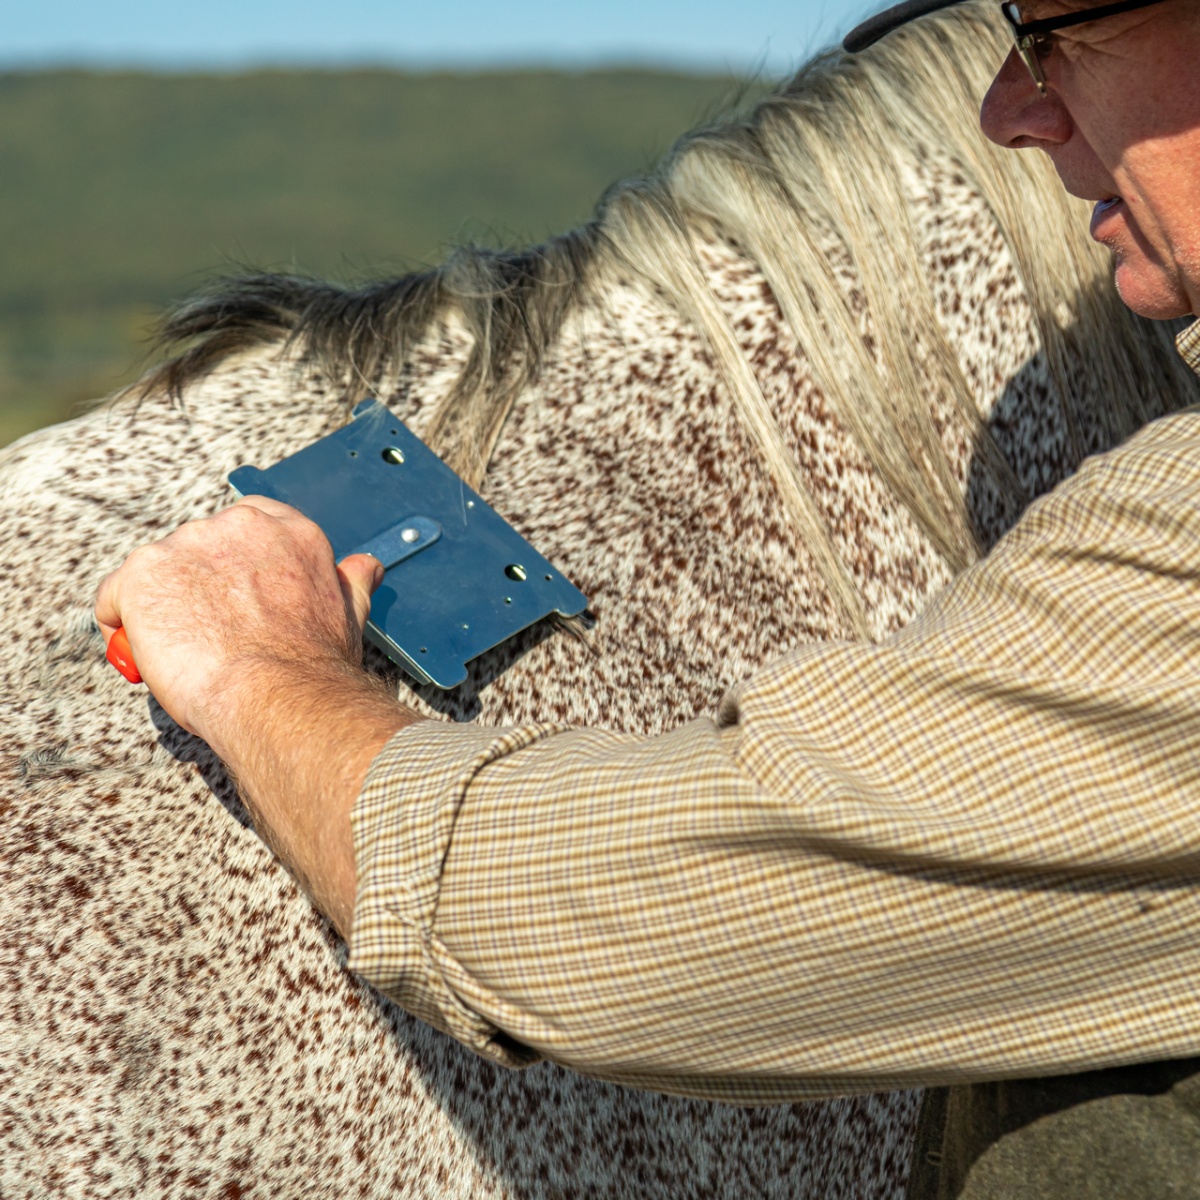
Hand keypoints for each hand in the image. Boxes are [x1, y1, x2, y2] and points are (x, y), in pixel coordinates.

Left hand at [96, 495, 417, 937]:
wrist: (281, 696)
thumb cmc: (314, 664)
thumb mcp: (349, 611)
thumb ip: (351, 580)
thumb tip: (365, 567)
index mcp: (289, 530)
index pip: (248, 525)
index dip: (236, 565)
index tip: (237, 598)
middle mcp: (238, 526)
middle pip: (197, 549)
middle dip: (197, 587)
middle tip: (213, 635)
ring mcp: (186, 546)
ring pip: (156, 574)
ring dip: (162, 608)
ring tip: (185, 652)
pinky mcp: (143, 574)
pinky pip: (114, 600)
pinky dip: (124, 627)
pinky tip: (153, 654)